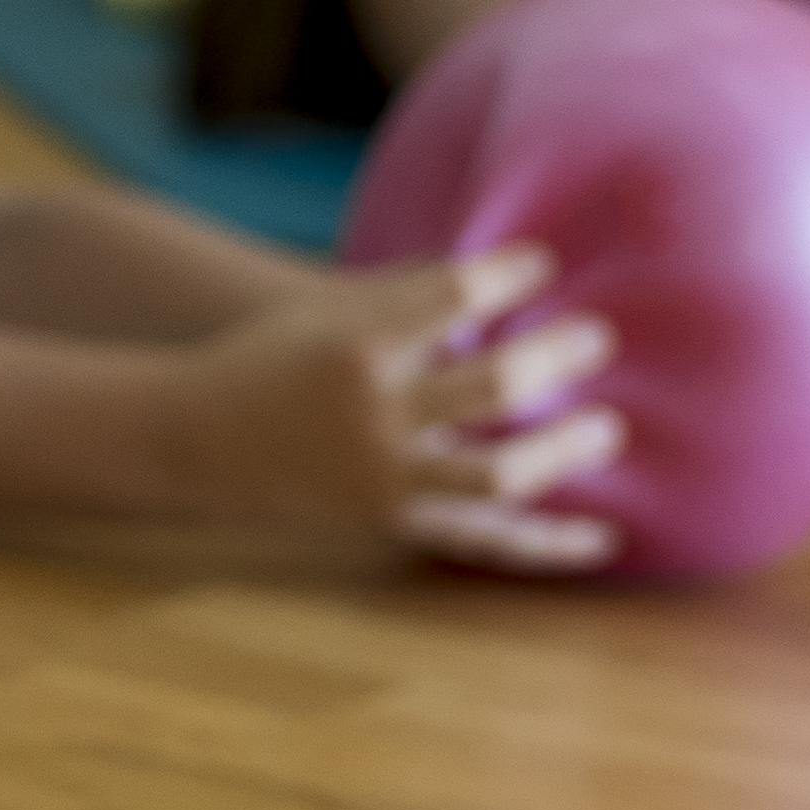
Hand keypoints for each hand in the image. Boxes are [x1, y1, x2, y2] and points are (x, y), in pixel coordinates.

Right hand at [169, 243, 624, 572]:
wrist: (201, 438)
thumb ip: (411, 291)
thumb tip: (503, 271)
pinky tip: (603, 539)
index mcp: (361, 344)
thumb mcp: (329, 306)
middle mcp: (377, 413)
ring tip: (607, 428)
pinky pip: (484, 540)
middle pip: (496, 383)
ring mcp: (387, 475)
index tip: (542, 265)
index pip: (457, 296)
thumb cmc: (274, 357)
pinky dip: (545, 544)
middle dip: (558, 355)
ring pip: (499, 472)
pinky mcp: (394, 521)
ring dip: (564, 449)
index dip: (511, 275)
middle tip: (598, 338)